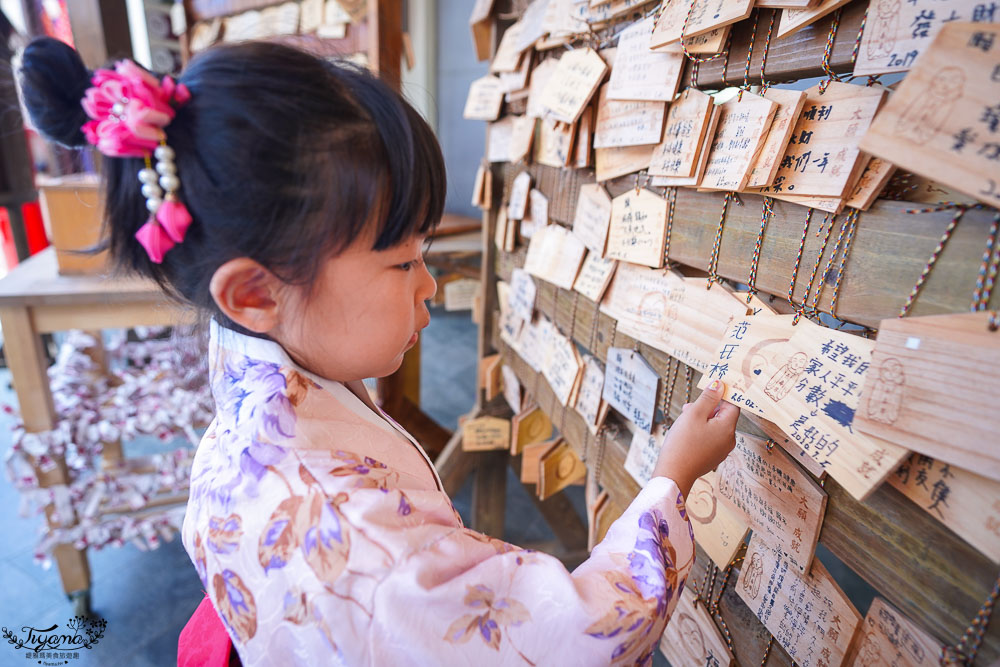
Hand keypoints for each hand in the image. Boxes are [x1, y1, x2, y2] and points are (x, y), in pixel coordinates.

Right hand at [652, 379, 739, 497]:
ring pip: (715, 427)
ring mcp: (721, 450)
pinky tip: (686, 433)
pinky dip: (700, 432)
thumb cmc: (683, 443)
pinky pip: (710, 438)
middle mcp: (729, 440)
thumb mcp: (694, 414)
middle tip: (690, 407)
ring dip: (702, 419)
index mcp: (728, 428)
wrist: (674, 473)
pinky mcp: (712, 457)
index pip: (733, 405)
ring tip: (684, 420)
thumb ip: (708, 398)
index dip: (722, 395)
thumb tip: (719, 385)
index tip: (710, 389)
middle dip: (707, 408)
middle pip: (723, 416)